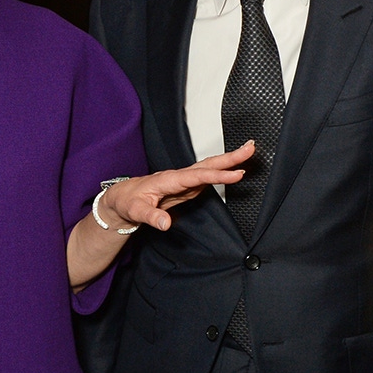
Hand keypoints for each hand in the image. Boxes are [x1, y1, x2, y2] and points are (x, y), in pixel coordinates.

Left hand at [102, 141, 251, 231]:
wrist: (122, 199)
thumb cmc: (127, 202)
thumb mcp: (135, 211)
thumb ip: (151, 217)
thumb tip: (166, 224)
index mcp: (169, 179)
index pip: (197, 176)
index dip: (218, 175)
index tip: (237, 173)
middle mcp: (179, 176)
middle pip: (208, 164)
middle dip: (230, 157)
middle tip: (250, 148)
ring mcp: (184, 181)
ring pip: (209, 168)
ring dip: (229, 160)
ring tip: (248, 152)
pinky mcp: (186, 187)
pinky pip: (207, 176)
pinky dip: (222, 171)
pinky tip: (233, 169)